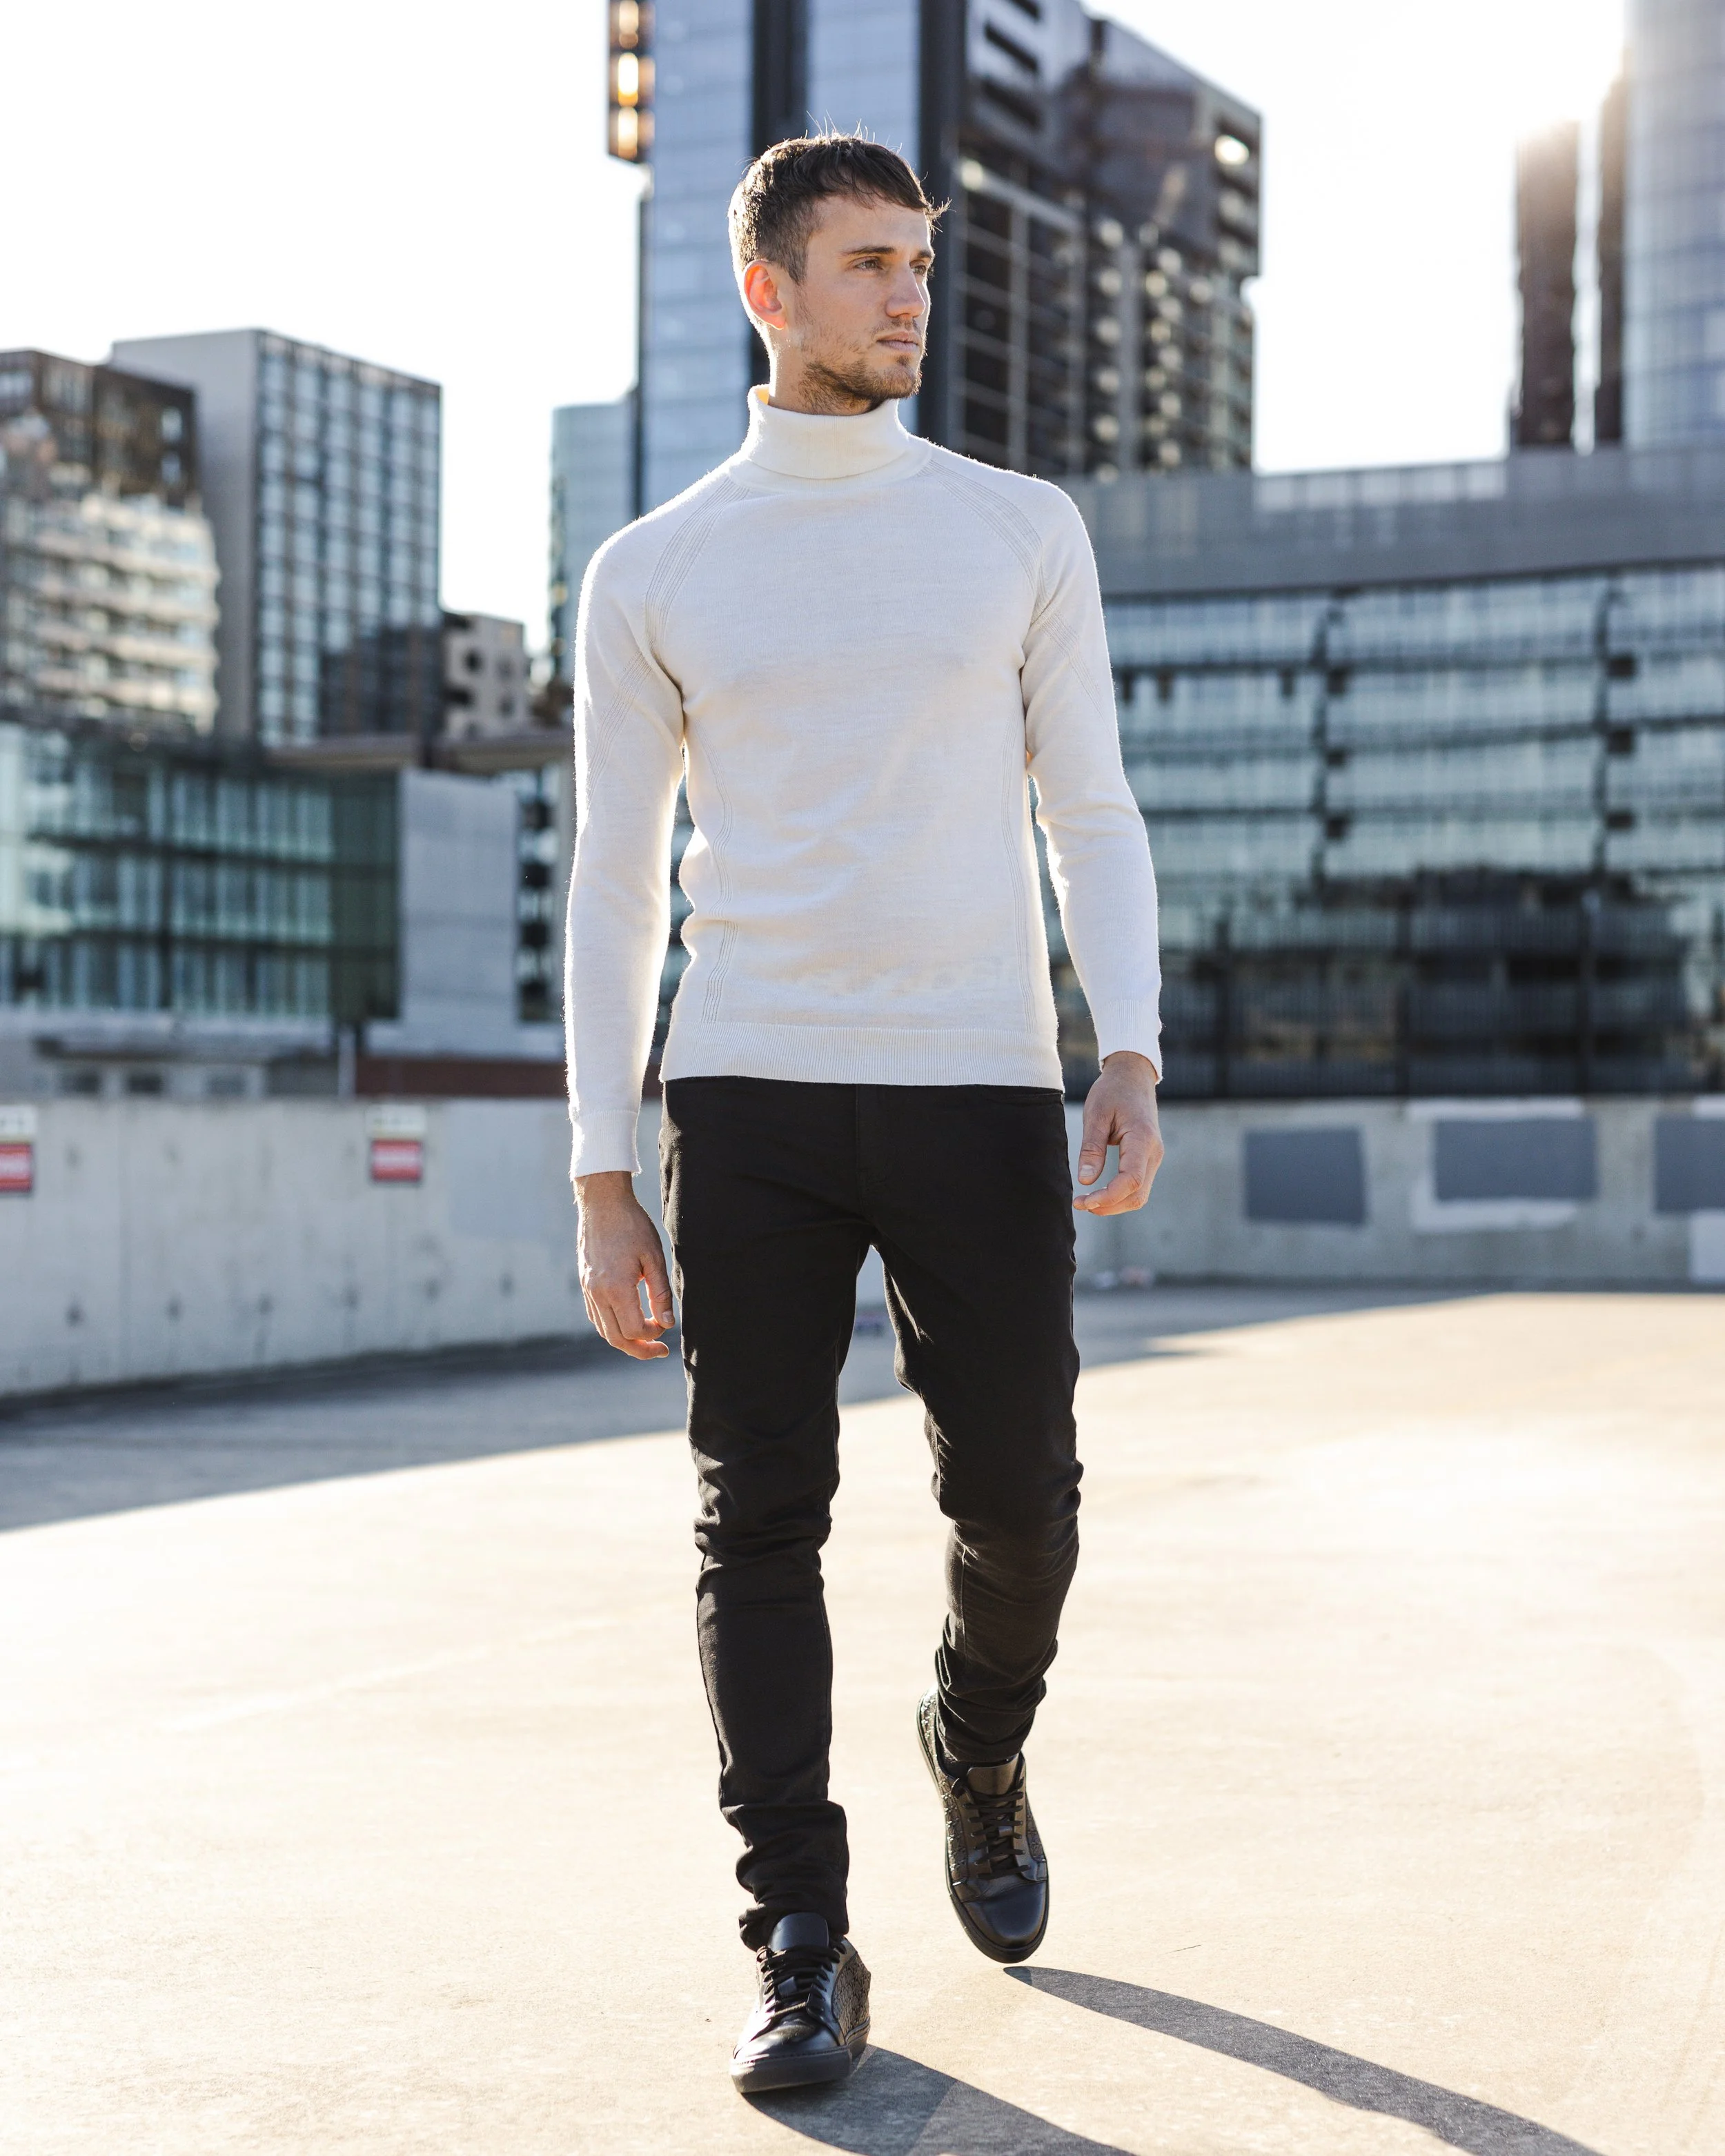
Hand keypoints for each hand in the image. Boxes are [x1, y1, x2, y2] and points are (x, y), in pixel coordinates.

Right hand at [574, 1171, 674, 1358]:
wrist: (602, 1204)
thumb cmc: (632, 1226)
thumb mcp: (654, 1257)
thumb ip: (660, 1293)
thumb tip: (667, 1324)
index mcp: (616, 1288)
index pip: (635, 1329)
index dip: (653, 1335)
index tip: (666, 1326)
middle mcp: (597, 1293)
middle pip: (616, 1338)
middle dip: (639, 1350)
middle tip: (660, 1351)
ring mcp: (587, 1290)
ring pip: (604, 1330)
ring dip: (625, 1341)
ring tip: (646, 1340)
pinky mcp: (584, 1284)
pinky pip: (596, 1317)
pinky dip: (611, 1327)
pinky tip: (627, 1322)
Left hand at [1074, 1051, 1163, 1215]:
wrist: (1133, 1077)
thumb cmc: (1113, 1091)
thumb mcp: (1095, 1114)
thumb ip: (1091, 1148)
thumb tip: (1086, 1181)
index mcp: (1142, 1140)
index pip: (1131, 1180)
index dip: (1108, 1197)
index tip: (1084, 1201)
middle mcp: (1153, 1152)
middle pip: (1137, 1195)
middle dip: (1109, 1206)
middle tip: (1079, 1204)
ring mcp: (1154, 1157)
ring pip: (1139, 1195)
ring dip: (1114, 1204)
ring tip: (1087, 1201)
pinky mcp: (1148, 1159)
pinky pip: (1138, 1185)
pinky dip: (1120, 1195)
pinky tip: (1100, 1193)